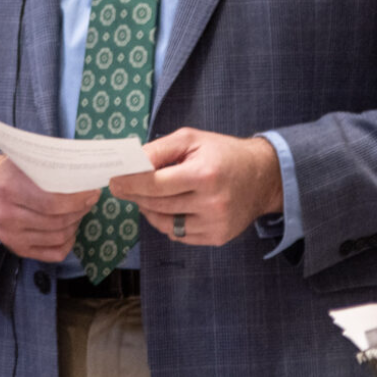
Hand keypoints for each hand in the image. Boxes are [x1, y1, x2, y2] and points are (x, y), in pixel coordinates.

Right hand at [0, 154, 99, 262]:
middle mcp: (5, 216)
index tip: (92, 191)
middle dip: (80, 209)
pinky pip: (55, 253)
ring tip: (79, 209)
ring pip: (59, 237)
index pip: (51, 202)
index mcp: (8, 188)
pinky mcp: (19, 250)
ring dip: (76, 223)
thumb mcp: (29, 160)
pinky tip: (69, 226)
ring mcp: (10, 237)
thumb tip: (87, 174)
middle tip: (90, 198)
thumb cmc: (17, 173)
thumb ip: (53, 165)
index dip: (77, 199)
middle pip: (57, 221)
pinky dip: (69, 241)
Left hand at [108, 128, 283, 245]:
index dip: (130, 183)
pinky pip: (180, 235)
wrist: (262, 176)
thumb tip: (130, 162)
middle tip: (122, 187)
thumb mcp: (192, 139)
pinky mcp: (218, 237)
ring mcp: (215, 224)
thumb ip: (160, 149)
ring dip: (149, 211)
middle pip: (158, 205)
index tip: (113, 181)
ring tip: (146, 197)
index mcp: (205, 174)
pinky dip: (168, 223)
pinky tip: (168, 208)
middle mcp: (212, 202)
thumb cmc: (223, 153)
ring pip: (166, 224)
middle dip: (135, 196)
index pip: (156, 184)